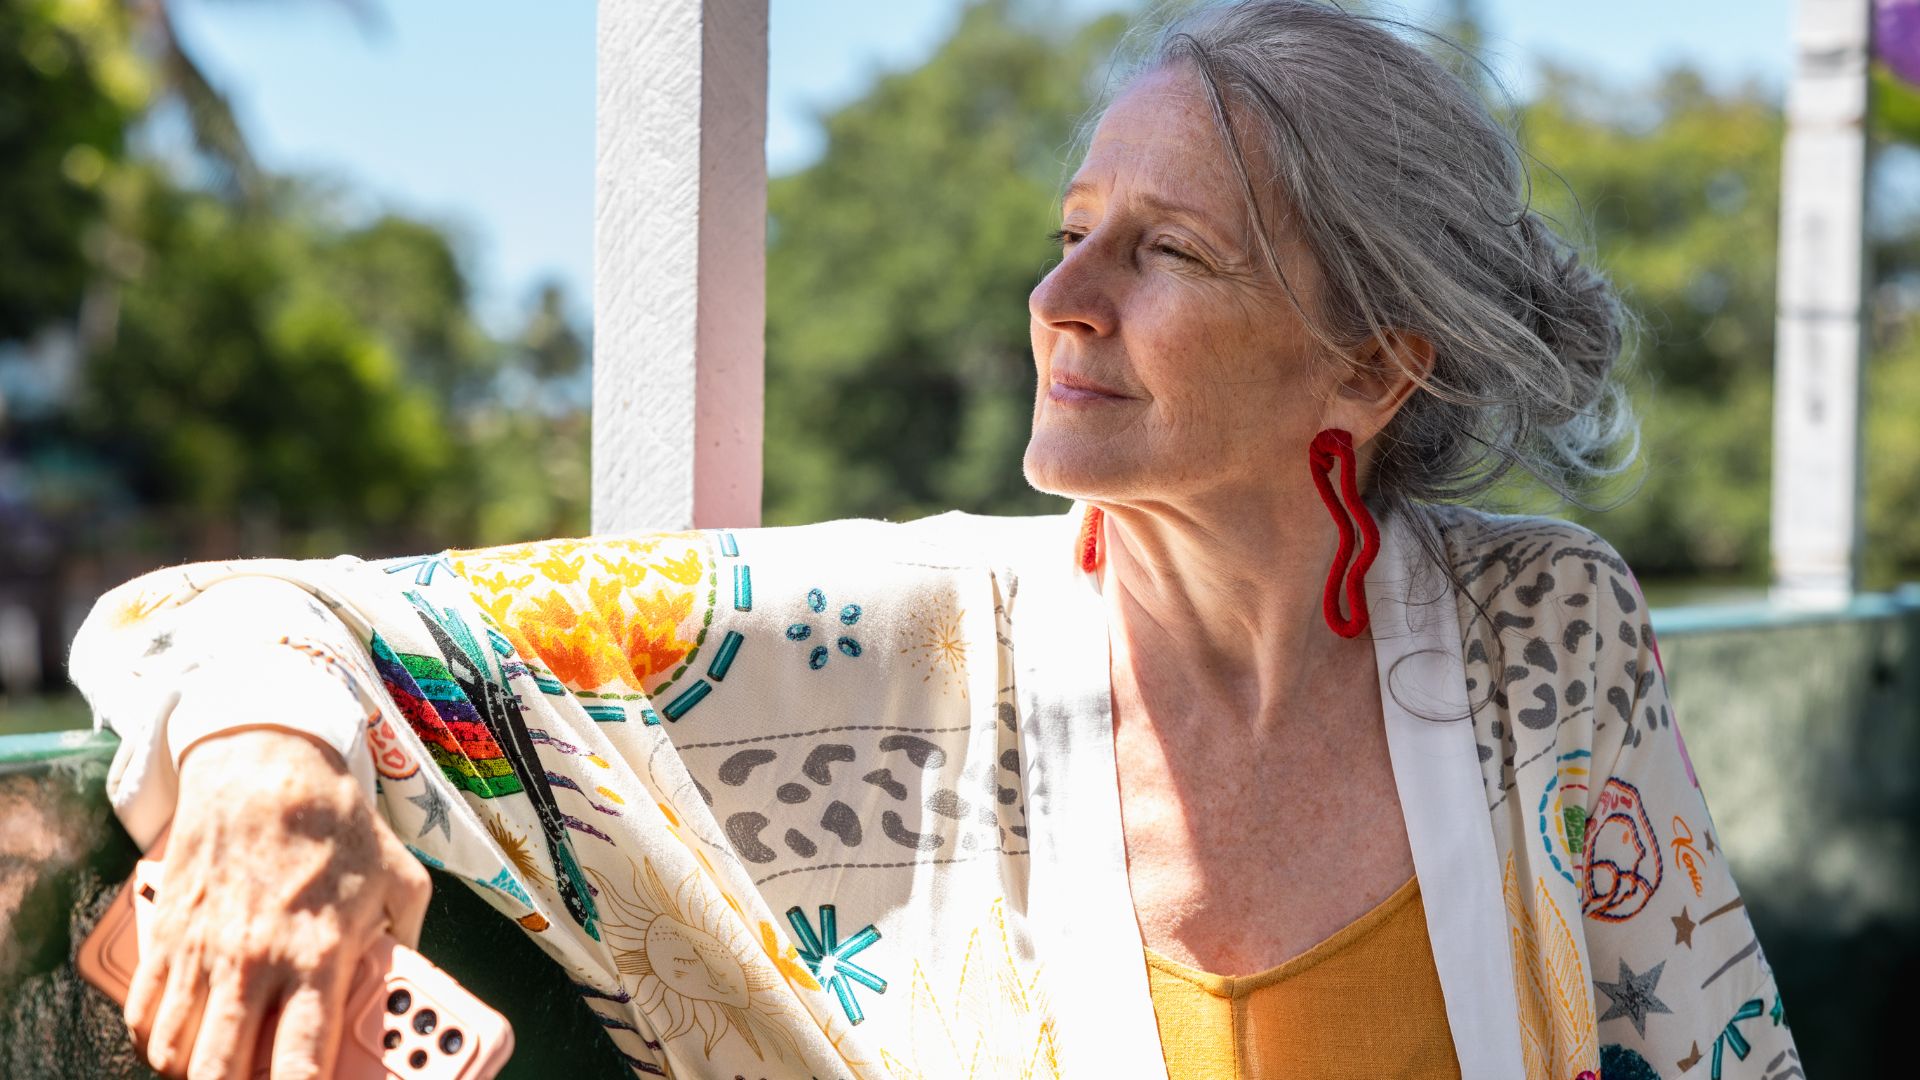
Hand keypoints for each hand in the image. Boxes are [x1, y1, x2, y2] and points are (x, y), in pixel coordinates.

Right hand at [125, 727, 433, 1079]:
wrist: (263, 767)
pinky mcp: (167, 936)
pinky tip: (189, 1039)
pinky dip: (160, 1042)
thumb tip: (409, 987)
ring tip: (230, 1064)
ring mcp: (202, 952)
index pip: (300, 1063)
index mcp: (318, 955)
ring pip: (174, 1054)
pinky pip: (146, 1017)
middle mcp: (253, 962)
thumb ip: (407, 942)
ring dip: (199, 1070)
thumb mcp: (399, 881)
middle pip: (221, 1073)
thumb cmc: (336, 825)